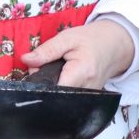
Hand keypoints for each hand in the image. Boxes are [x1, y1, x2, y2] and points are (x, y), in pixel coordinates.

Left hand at [20, 19, 136, 89]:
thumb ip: (46, 51)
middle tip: (44, 68)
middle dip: (44, 84)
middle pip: (55, 95)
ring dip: (52, 86)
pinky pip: (68, 98)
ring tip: (56, 71)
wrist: (112, 45)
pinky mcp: (87, 100)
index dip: (40, 84)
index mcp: (81, 72)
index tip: (35, 73)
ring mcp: (89, 97)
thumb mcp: (66, 38)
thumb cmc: (90, 40)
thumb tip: (26, 60)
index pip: (54, 90)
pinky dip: (60, 88)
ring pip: (61, 98)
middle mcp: (86, 89)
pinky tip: (62, 78)